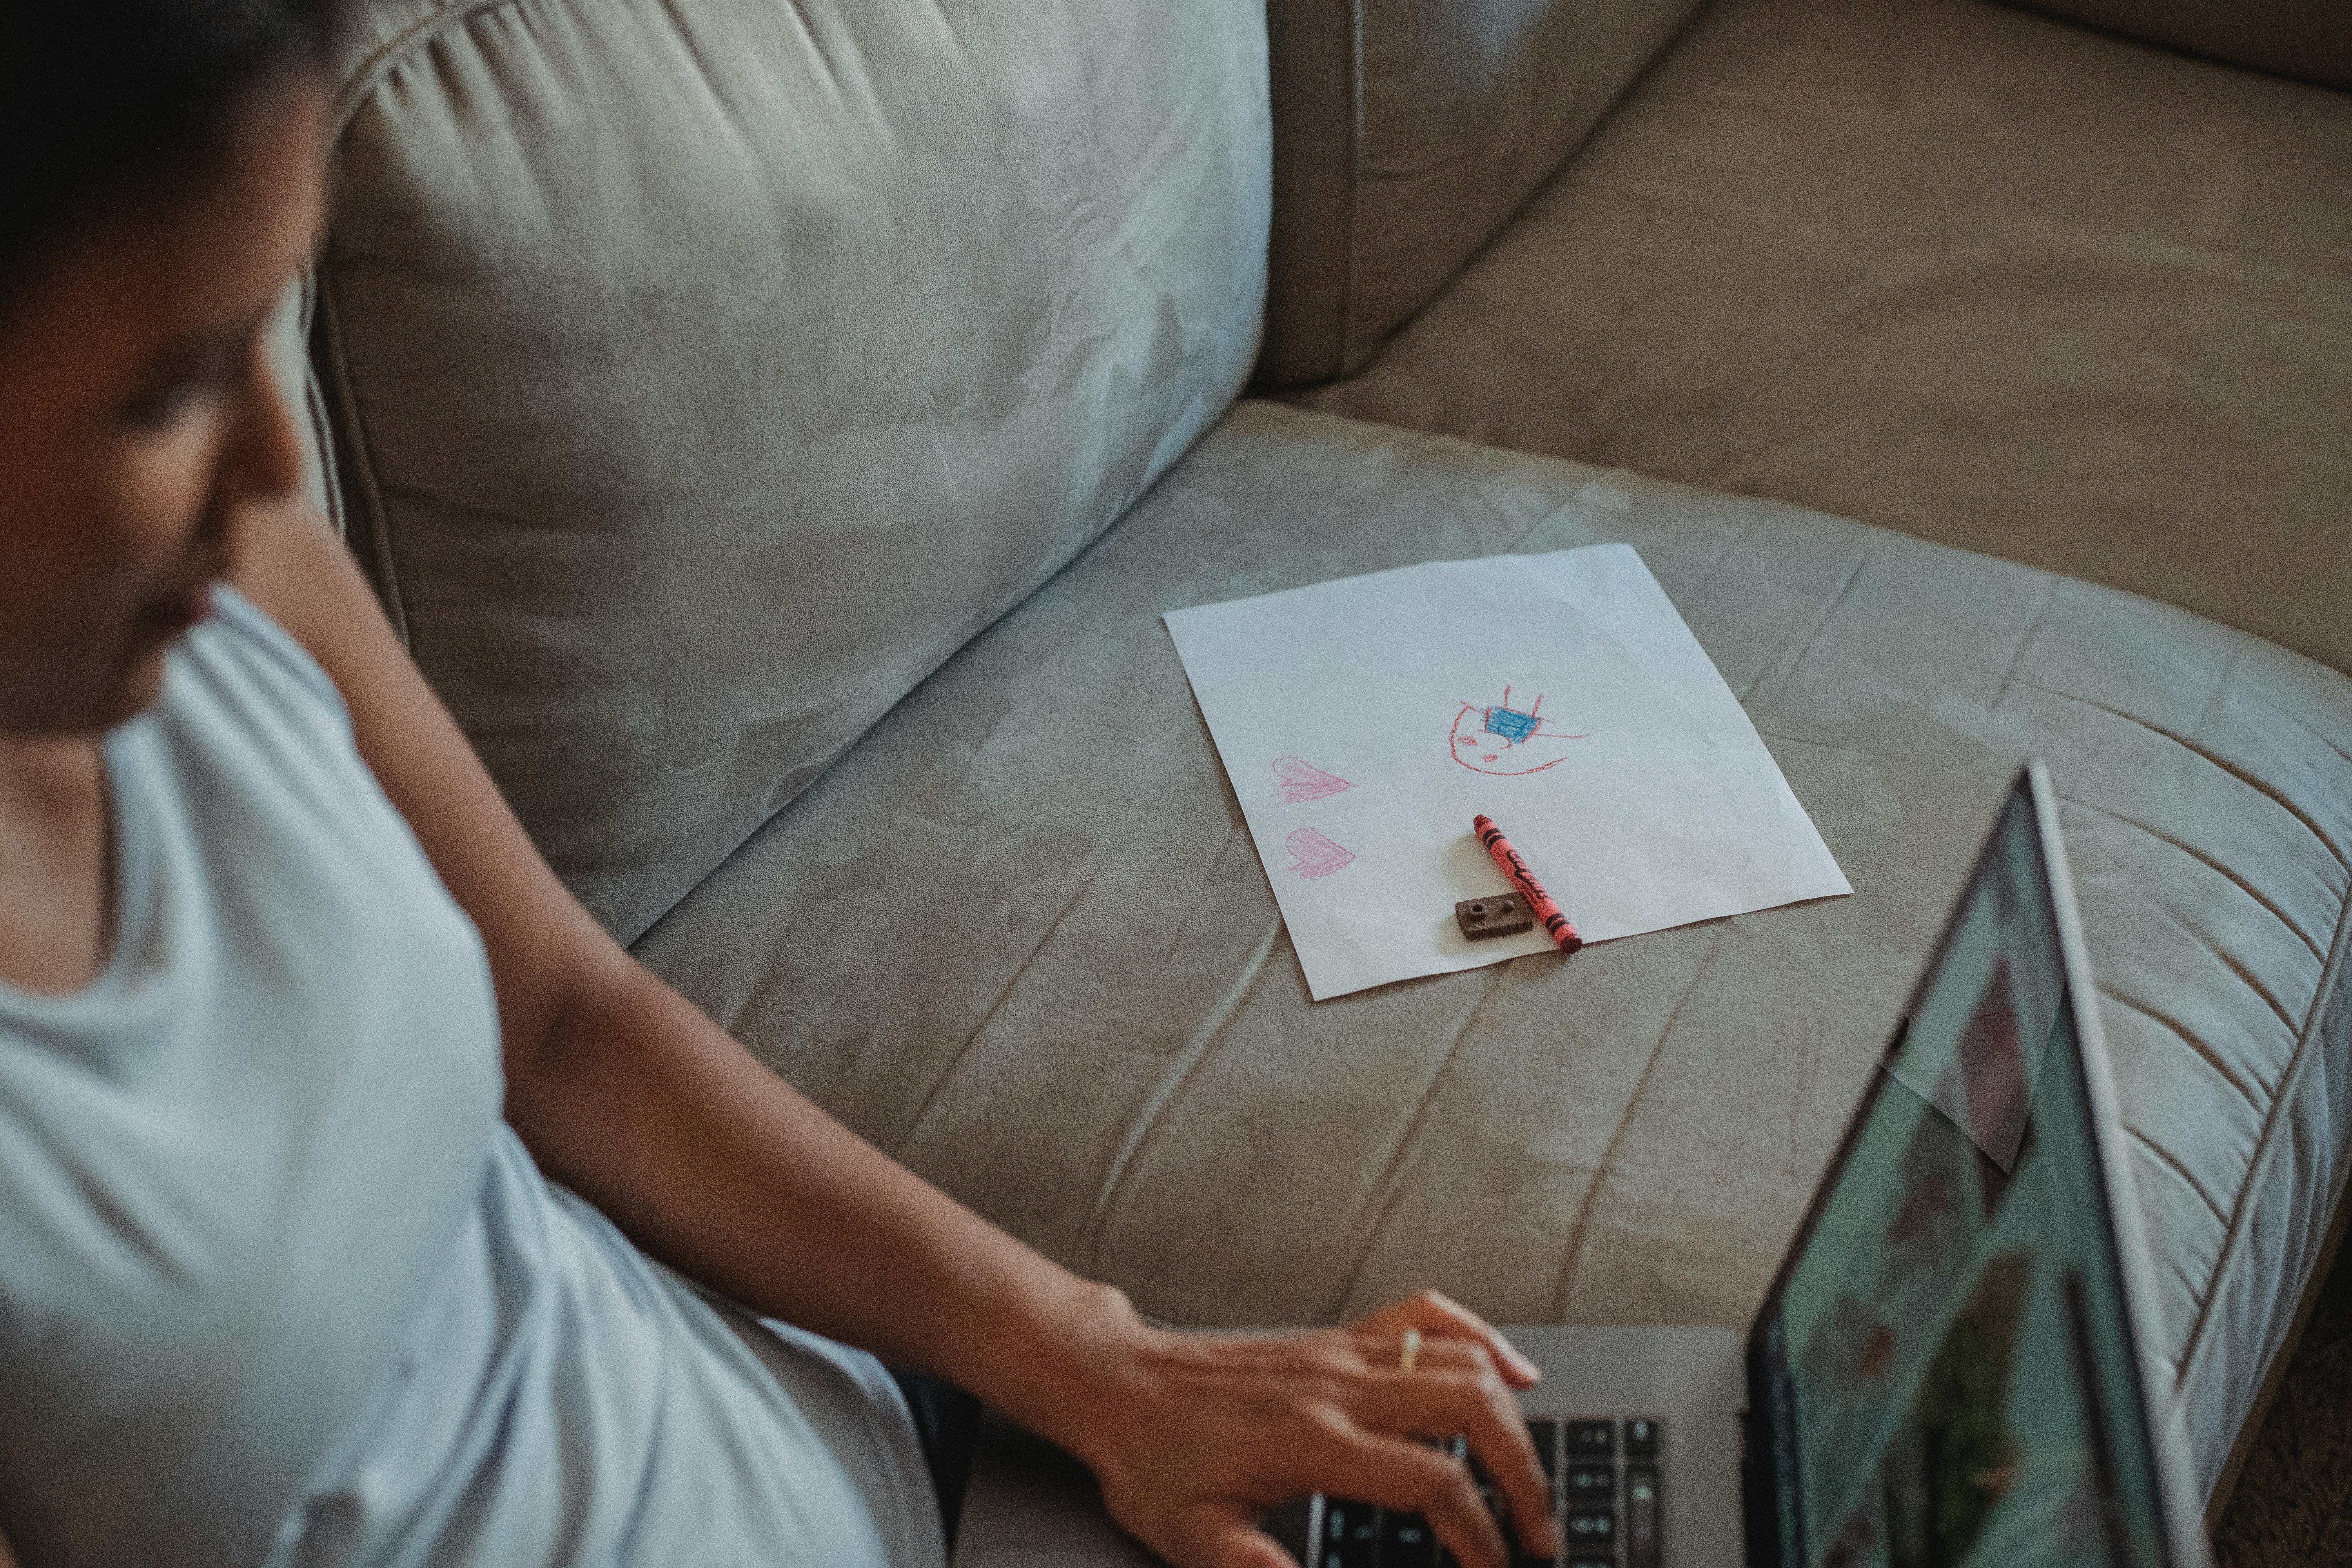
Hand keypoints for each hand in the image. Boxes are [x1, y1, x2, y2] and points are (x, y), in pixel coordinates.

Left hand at [1050, 1289, 1557, 1567]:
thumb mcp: (1197, 1541)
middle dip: (1525, 1474)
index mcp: (1312, 1438)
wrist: (1116, 1385)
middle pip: (1473, 1407)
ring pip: (1463, 1359)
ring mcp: (1344, 1351)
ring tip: (1534, 1476)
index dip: (1477, 1538)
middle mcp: (1340, 1384)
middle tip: (1538, 1534)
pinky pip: (1427, 1315)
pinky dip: (1482, 1337)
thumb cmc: (1153, 1462)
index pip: (1432, 1481)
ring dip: (1515, 1417)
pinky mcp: (1339, 1337)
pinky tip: (1514, 1371)